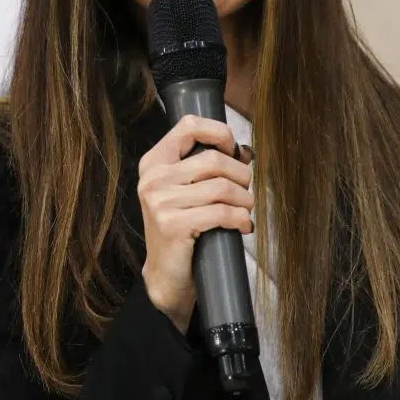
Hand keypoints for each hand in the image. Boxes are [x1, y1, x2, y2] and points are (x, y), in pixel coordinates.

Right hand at [139, 114, 253, 334]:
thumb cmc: (182, 228)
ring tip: (245, 210)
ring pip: (222, 187)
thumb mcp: (187, 191)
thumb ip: (207, 168)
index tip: (234, 150)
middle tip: (245, 191)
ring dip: (244, 200)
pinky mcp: (173, 225)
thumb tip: (245, 151)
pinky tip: (242, 226)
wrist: (165, 274)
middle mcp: (153, 179)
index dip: (219, 133)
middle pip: (213, 159)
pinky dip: (240, 218)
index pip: (188, 126)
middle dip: (241, 175)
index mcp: (154, 163)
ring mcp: (160, 202)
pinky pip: (221, 212)